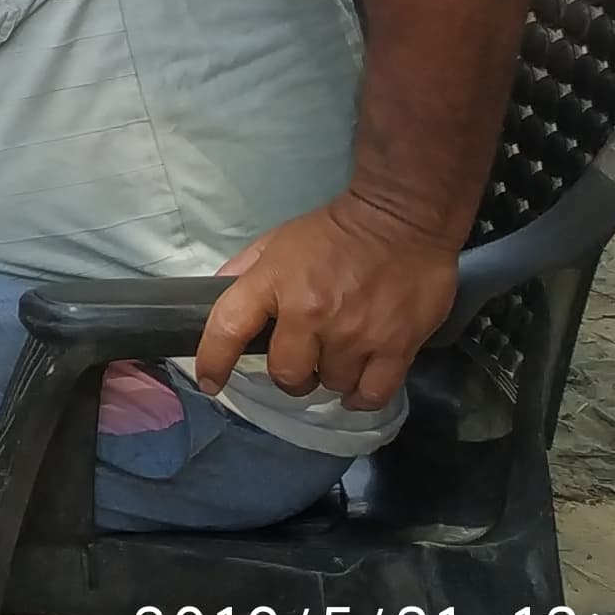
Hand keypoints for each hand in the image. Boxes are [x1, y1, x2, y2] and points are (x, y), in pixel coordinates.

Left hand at [193, 191, 462, 408]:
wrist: (402, 217)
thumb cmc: (334, 231)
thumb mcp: (277, 241)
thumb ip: (244, 271)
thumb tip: (214, 298)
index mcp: (273, 282)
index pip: (228, 329)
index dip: (213, 362)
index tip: (211, 382)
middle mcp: (310, 313)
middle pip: (287, 374)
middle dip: (290, 375)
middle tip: (302, 363)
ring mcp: (354, 333)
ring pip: (331, 384)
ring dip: (330, 378)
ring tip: (338, 361)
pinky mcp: (396, 345)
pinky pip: (372, 393)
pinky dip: (361, 397)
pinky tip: (358, 387)